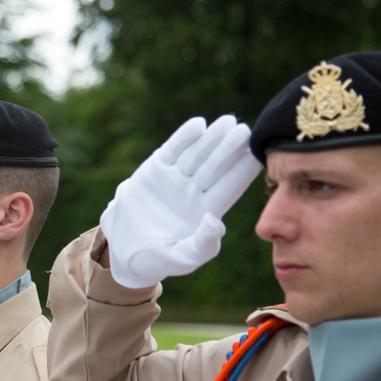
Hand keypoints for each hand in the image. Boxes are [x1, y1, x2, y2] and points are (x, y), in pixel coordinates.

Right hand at [99, 115, 261, 287]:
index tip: (258, 154)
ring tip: (227, 121)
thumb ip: (203, 244)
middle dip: (230, 148)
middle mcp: (194, 191)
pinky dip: (184, 137)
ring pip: (197, 154)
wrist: (122, 247)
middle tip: (245, 130)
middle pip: (216, 166)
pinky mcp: (155, 170)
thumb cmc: (158, 259)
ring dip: (212, 138)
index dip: (243, 170)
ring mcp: (175, 178)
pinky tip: (198, 125)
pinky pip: (173, 150)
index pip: (230, 187)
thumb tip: (217, 220)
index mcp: (207, 211)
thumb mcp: (182, 258)